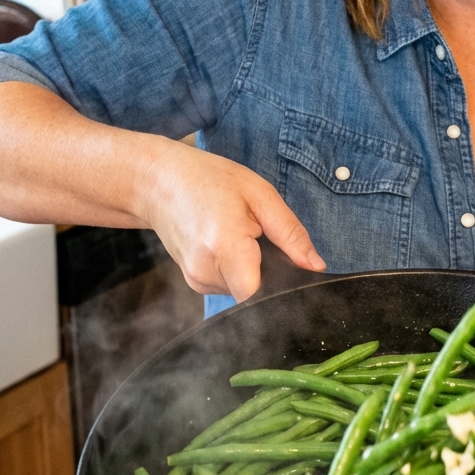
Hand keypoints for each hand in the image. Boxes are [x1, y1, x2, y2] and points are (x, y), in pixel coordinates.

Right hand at [138, 140, 325, 301]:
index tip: (287, 266)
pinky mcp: (195, 283)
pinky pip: (230, 286)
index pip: (257, 296)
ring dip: (252, 268)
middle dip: (269, 271)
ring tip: (241, 235)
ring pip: (244, 290)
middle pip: (256, 292)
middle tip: (260, 237)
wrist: (158, 181)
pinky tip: (229, 244)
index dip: (279, 286)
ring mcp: (197, 280)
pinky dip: (237, 269)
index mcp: (224, 246)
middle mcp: (206, 270)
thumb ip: (291, 233)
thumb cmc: (209, 179)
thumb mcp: (260, 194)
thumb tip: (316, 266)